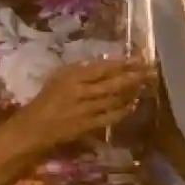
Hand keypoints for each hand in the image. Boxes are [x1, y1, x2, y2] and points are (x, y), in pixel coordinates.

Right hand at [8, 58, 155, 158]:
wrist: (35, 127)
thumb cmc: (46, 99)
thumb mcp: (59, 77)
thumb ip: (80, 70)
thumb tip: (106, 64)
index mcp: (71, 76)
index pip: (102, 68)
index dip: (122, 63)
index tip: (138, 58)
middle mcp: (79, 91)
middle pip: (112, 83)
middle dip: (133, 76)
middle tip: (150, 70)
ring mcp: (84, 110)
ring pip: (113, 99)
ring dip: (131, 92)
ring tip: (144, 84)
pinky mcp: (87, 126)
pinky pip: (109, 117)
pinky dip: (123, 110)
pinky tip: (133, 104)